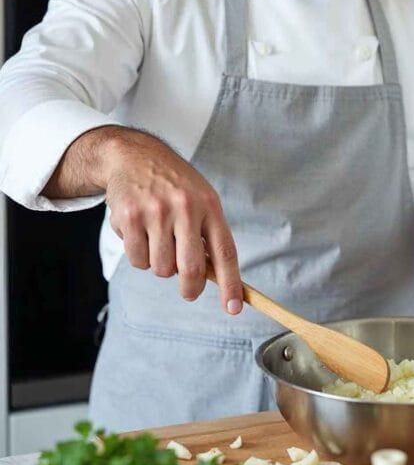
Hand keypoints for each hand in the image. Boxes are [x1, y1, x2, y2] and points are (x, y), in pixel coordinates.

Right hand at [48, 126, 242, 313]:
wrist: (134, 155)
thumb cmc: (173, 184)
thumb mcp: (200, 200)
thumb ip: (208, 236)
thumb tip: (214, 277)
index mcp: (209, 206)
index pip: (225, 253)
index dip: (231, 284)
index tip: (234, 308)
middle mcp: (185, 208)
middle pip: (190, 269)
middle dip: (190, 289)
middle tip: (188, 291)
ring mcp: (156, 212)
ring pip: (161, 268)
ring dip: (160, 265)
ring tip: (158, 240)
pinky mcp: (129, 217)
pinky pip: (137, 259)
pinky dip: (139, 255)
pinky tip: (139, 232)